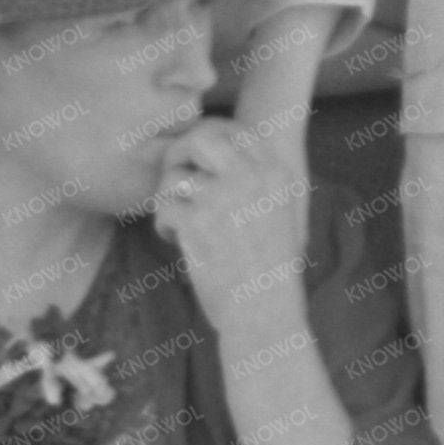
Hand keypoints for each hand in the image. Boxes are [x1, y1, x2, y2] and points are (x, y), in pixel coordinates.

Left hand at [152, 118, 307, 326]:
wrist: (264, 314)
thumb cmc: (269, 269)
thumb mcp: (279, 213)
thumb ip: (255, 179)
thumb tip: (218, 146)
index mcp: (275, 173)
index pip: (235, 131)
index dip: (208, 139)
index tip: (196, 162)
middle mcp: (251, 178)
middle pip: (201, 137)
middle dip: (179, 152)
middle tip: (174, 177)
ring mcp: (223, 198)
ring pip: (175, 177)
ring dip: (169, 199)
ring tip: (178, 222)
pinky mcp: (197, 222)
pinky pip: (164, 208)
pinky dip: (164, 226)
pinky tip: (175, 240)